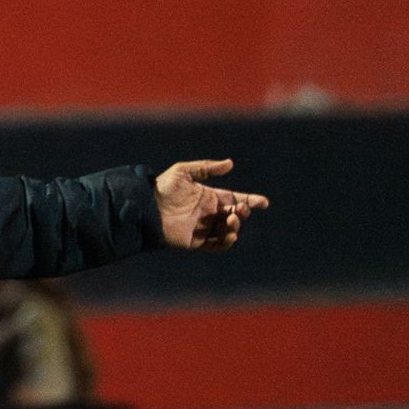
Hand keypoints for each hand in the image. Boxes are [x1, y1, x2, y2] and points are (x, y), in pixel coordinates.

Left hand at [155, 159, 269, 250]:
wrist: (145, 207)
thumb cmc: (162, 188)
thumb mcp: (183, 172)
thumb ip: (206, 168)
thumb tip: (230, 164)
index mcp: (209, 197)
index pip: (235, 199)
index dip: (251, 201)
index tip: (263, 202)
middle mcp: (209, 213)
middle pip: (235, 215)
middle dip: (243, 213)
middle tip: (240, 210)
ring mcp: (203, 228)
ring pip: (228, 231)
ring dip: (235, 227)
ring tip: (231, 220)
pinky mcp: (196, 242)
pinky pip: (217, 245)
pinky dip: (226, 242)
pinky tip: (230, 235)